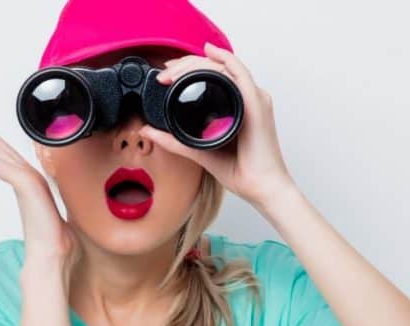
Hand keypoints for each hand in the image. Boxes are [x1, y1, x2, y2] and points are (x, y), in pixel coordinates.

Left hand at [0, 112, 80, 269]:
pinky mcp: (27, 185)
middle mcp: (29, 178)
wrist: (53, 258)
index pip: (6, 158)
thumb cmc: (49, 245)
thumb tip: (34, 218)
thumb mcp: (39, 222)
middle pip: (0, 148)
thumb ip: (34, 211)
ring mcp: (29, 180)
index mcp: (31, 185)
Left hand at [139, 41, 296, 207]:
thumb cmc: (241, 172)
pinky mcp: (256, 104)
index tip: (166, 76)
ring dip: (198, 63)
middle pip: (217, 68)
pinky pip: (240, 74)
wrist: (260, 187)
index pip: (213, 77)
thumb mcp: (199, 151)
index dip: (188, 71)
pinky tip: (210, 54)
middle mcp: (247, 98)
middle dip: (188, 64)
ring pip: (225, 67)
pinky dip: (224, 59)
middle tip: (166, 71)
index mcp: (237, 105)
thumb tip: (148, 131)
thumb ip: (174, 141)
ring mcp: (254, 98)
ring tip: (176, 68)